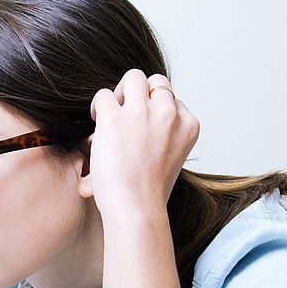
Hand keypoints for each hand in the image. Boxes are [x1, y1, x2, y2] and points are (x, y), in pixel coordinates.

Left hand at [88, 69, 199, 217]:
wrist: (137, 209)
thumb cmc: (150, 193)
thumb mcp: (171, 158)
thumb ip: (165, 135)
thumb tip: (142, 123)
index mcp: (188, 124)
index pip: (172, 100)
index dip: (154, 111)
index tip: (144, 130)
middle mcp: (169, 114)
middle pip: (155, 81)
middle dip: (139, 94)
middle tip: (126, 115)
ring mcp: (142, 114)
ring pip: (132, 78)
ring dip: (120, 94)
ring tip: (111, 116)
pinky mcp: (115, 119)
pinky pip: (104, 96)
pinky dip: (98, 107)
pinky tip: (98, 124)